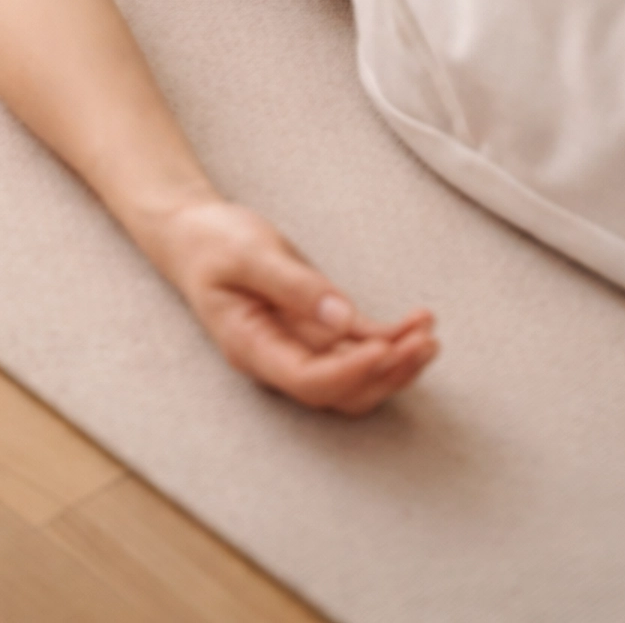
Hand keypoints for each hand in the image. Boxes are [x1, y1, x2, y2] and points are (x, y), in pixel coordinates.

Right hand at [157, 198, 437, 413]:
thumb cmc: (212, 242)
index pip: (307, 381)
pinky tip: (419, 321)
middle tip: (424, 343)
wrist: (194, 232)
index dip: (351, 373)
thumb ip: (292, 286)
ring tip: (430, 336)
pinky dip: (391, 336)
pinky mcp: (316, 324)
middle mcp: (279, 357)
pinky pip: (358, 343)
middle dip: (387, 374)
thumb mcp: (247, 254)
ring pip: (356, 375)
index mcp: (252, 347)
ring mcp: (299, 344)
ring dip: (397, 361)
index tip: (386, 349)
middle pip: (340, 391)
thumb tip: (343, 319)